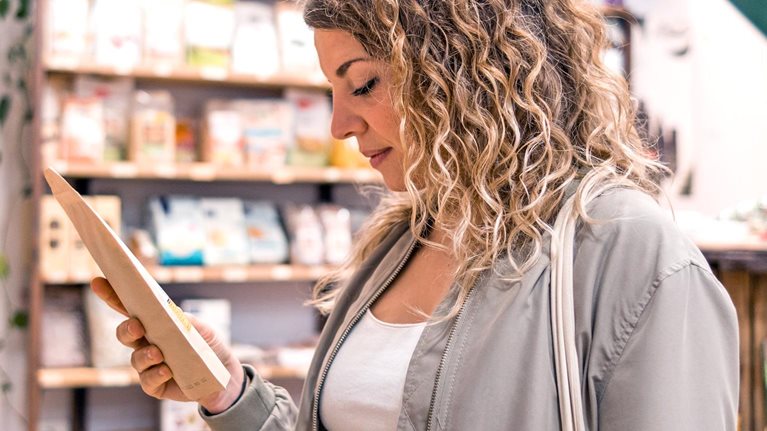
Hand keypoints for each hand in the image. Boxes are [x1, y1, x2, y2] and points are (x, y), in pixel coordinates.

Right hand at [90, 277, 245, 413]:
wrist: (224, 376)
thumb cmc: (209, 347)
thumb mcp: (203, 329)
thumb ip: (186, 321)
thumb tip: (170, 313)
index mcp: (156, 325)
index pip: (130, 309)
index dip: (113, 296)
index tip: (98, 282)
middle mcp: (147, 343)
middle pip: (125, 333)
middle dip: (127, 328)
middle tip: (137, 326)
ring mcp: (149, 365)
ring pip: (135, 358)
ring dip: (145, 354)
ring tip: (159, 353)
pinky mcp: (155, 385)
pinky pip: (147, 381)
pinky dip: (155, 374)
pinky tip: (167, 371)